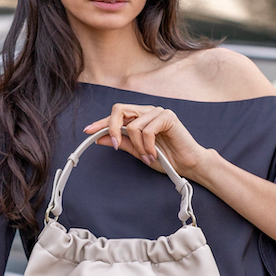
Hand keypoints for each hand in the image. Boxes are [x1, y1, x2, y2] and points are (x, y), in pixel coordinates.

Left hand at [83, 103, 211, 179]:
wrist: (187, 164)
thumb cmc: (166, 158)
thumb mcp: (138, 152)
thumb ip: (122, 143)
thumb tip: (101, 138)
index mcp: (140, 117)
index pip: (116, 115)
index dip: (101, 122)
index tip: (88, 131)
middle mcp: (147, 111)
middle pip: (119, 110)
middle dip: (113, 128)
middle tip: (118, 146)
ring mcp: (158, 112)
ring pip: (133, 125)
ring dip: (138, 147)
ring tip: (148, 157)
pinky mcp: (168, 117)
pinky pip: (147, 130)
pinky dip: (148, 146)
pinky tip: (154, 154)